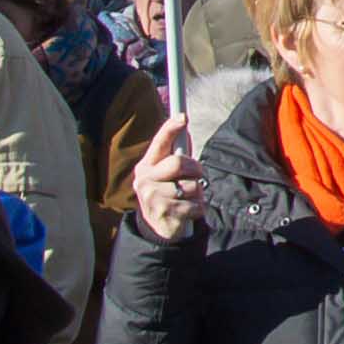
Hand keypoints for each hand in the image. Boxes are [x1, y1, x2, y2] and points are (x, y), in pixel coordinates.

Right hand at [128, 113, 203, 242]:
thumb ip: (176, 153)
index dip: (171, 129)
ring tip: (188, 198)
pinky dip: (198, 208)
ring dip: (197, 193)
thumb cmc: (168, 192)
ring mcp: (152, 198)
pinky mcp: (165, 214)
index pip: (159, 143)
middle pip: (178, 163)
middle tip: (197, 175)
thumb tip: (184, 130)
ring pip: (191, 186)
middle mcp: (145, 180)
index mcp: (146, 166)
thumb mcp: (167, 173)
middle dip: (195, 168)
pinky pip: (196, 205)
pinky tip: (188, 211)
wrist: (159, 226)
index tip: (182, 117)